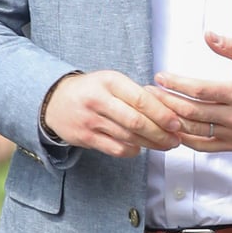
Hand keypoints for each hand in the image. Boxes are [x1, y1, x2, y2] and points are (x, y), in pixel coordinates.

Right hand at [43, 71, 181, 156]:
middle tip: (175, 139)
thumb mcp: (112, 81)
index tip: (176, 123)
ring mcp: (90, 120)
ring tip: (165, 145)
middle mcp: (99, 100)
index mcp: (110, 81)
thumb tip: (168, 110)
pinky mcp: (85, 137)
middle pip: (136, 121)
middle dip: (160, 133)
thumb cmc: (92, 90)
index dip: (161, 113)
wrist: (55, 100)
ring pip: (127, 136)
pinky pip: (114, 148)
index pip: (141, 99)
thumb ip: (136, 93)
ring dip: (150, 144)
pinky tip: (141, 149)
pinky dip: (131, 150)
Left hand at [150, 32, 231, 151]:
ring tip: (155, 110)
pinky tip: (172, 129)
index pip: (200, 90)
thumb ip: (231, 47)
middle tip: (149, 92)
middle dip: (166, 101)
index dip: (177, 84)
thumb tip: (207, 35)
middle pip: (192, 112)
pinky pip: (203, 147)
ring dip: (171, 121)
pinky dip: (185, 140)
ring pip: (194, 132)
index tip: (160, 77)